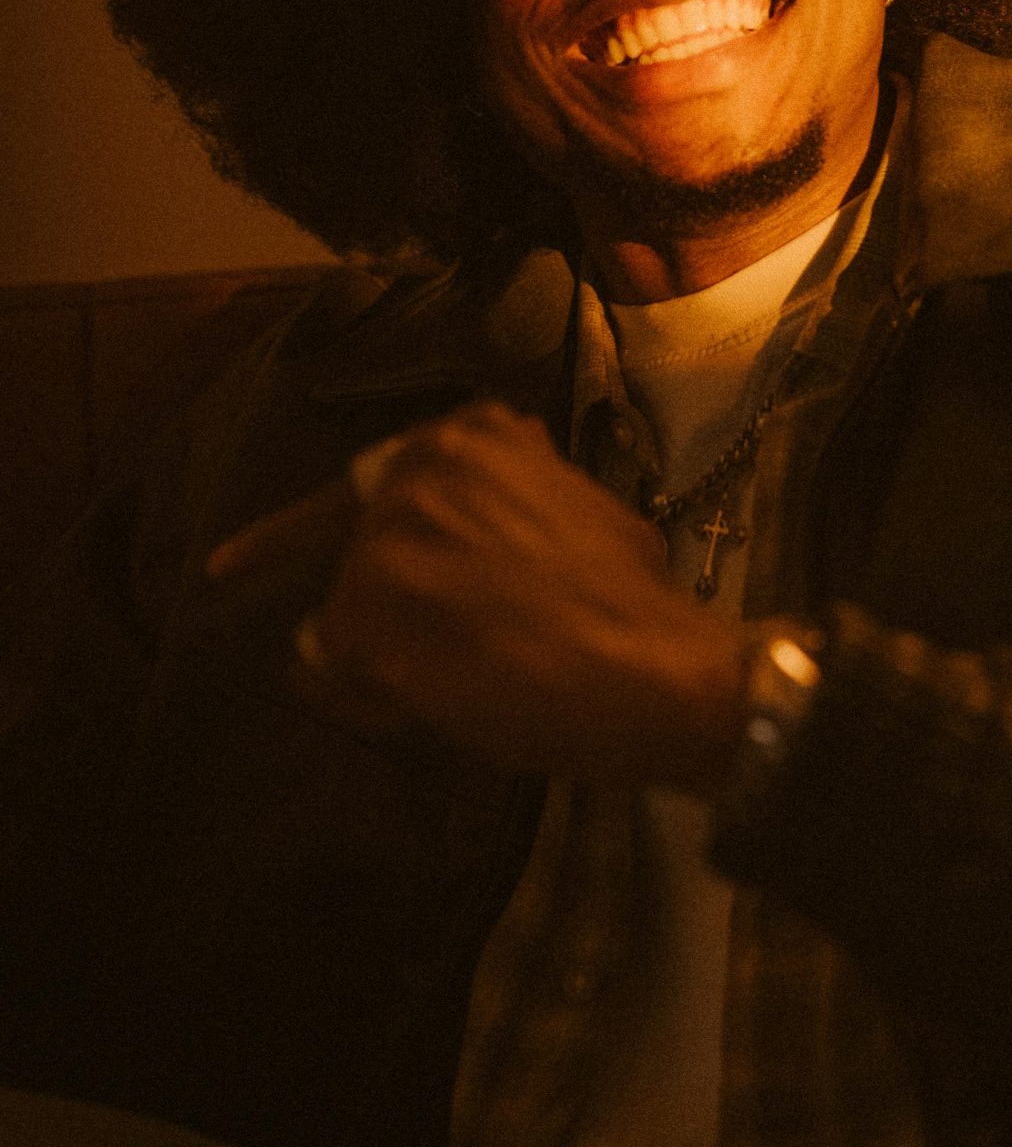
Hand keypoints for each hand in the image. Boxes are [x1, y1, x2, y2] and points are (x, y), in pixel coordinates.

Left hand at [206, 401, 746, 789]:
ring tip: (470, 687)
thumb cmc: (629, 599)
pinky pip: (336, 675)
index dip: (291, 532)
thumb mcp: (572, 506)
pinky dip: (373, 704)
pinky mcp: (365, 618)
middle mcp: (411, 473)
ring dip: (384, 662)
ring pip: (342, 618)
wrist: (652, 668)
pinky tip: (446, 709)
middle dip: (375, 608)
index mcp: (466, 437)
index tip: (224, 566)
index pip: (363, 482)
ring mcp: (382, 543)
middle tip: (400, 655)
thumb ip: (506, 501)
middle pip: (350, 553)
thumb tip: (460, 545)